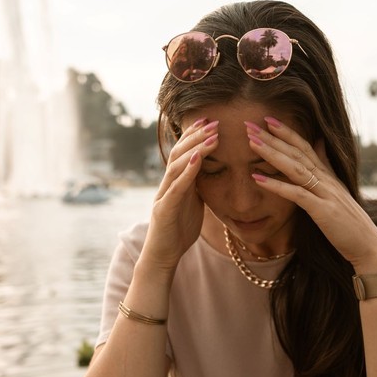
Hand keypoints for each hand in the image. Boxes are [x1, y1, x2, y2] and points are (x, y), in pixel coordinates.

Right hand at [141, 118, 218, 272]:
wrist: (162, 256)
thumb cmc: (178, 231)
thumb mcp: (193, 203)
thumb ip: (198, 186)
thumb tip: (211, 171)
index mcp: (176, 182)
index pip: (184, 153)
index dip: (195, 135)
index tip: (210, 120)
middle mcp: (167, 184)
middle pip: (179, 153)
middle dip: (196, 136)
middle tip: (214, 121)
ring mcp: (164, 195)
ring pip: (177, 165)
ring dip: (195, 149)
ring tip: (211, 136)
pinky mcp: (164, 209)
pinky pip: (176, 188)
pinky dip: (187, 172)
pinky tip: (197, 159)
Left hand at [246, 117, 376, 270]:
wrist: (368, 246)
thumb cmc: (350, 224)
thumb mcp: (338, 190)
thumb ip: (327, 166)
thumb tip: (319, 142)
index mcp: (328, 175)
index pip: (305, 147)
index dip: (287, 132)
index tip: (267, 119)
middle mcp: (327, 180)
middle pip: (297, 152)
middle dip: (272, 137)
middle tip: (249, 124)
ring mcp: (325, 193)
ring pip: (295, 167)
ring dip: (272, 153)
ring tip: (251, 142)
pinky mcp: (323, 211)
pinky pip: (296, 194)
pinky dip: (276, 185)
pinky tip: (257, 178)